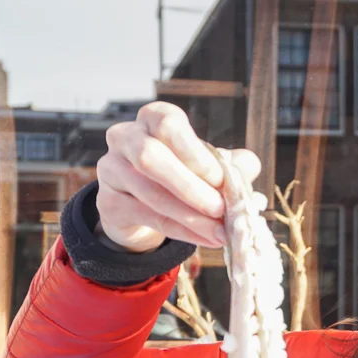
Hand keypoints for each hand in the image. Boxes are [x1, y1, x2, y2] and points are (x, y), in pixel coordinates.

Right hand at [96, 102, 261, 252]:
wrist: (143, 204)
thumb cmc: (181, 173)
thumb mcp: (208, 164)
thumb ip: (231, 163)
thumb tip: (248, 166)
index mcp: (153, 118)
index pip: (168, 125)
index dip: (194, 153)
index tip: (219, 178)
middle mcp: (126, 137)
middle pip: (150, 156)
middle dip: (189, 187)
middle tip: (220, 209)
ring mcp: (111, 168)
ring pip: (150, 192)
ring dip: (189, 215)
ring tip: (219, 231)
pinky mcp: (108, 202)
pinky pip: (148, 217)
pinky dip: (182, 231)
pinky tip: (206, 239)